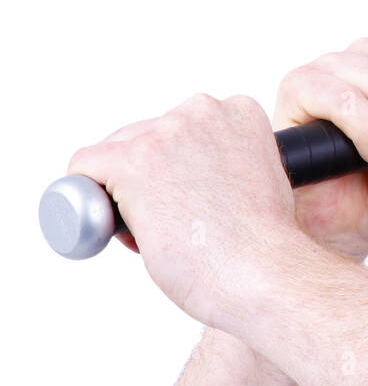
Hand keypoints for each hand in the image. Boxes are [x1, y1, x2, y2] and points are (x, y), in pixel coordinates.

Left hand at [66, 94, 308, 331]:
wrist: (264, 273)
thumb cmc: (264, 244)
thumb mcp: (260, 180)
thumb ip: (227, 161)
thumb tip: (194, 175)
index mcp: (239, 112)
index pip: (185, 128)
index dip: (182, 167)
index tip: (200, 198)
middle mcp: (201, 111)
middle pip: (146, 137)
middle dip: (151, 178)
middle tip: (179, 222)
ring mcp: (164, 134)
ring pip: (116, 155)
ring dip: (126, 192)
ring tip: (161, 230)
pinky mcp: (130, 162)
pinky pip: (84, 170)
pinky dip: (90, 202)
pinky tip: (118, 228)